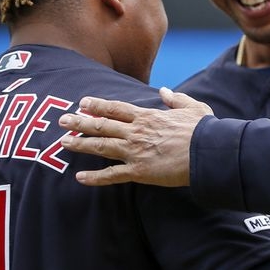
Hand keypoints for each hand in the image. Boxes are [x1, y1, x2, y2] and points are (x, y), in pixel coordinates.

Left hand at [58, 88, 212, 186]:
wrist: (207, 153)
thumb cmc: (203, 131)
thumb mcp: (193, 108)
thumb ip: (176, 99)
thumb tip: (164, 92)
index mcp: (147, 117)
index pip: (115, 108)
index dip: (97, 105)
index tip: (83, 102)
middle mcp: (136, 132)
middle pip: (101, 125)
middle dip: (80, 122)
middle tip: (63, 121)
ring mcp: (135, 152)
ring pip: (101, 146)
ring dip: (80, 144)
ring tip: (63, 143)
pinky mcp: (139, 172)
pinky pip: (112, 175)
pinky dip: (95, 177)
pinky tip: (80, 177)